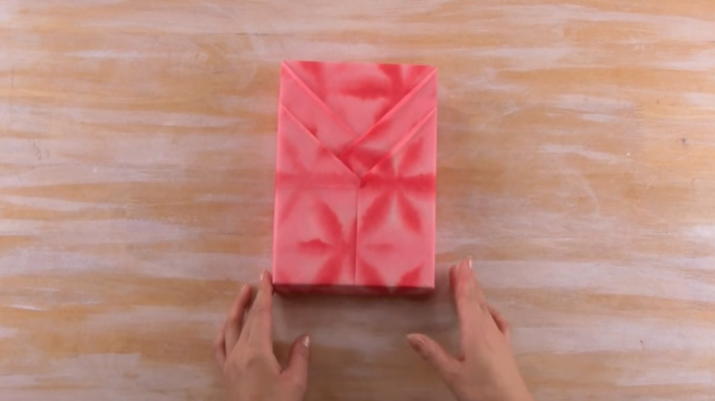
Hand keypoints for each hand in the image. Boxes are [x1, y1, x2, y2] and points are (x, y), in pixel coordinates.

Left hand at [214, 271, 309, 400]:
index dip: (264, 294)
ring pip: (228, 329)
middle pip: (245, 319)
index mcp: (256, 352)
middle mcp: (239, 353)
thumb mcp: (295, 383)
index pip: (261, 316)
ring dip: (235, 310)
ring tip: (241, 296)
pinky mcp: (225, 374)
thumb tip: (304, 338)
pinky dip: (224, 332)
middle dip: (251, 298)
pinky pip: (219, 347)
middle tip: (257, 281)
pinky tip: (227, 328)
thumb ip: (299, 358)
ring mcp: (229, 364)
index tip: (265, 276)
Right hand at [407, 259, 533, 400]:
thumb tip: (410, 336)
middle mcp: (488, 330)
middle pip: (478, 300)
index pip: (467, 301)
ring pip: (487, 309)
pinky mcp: (505, 348)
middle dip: (470, 281)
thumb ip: (432, 354)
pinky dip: (492, 311)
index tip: (460, 264)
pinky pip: (498, 322)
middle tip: (465, 262)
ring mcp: (500, 338)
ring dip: (479, 293)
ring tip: (472, 279)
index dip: (463, 282)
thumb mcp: (452, 375)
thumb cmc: (482, 392)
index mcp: (474, 332)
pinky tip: (491, 311)